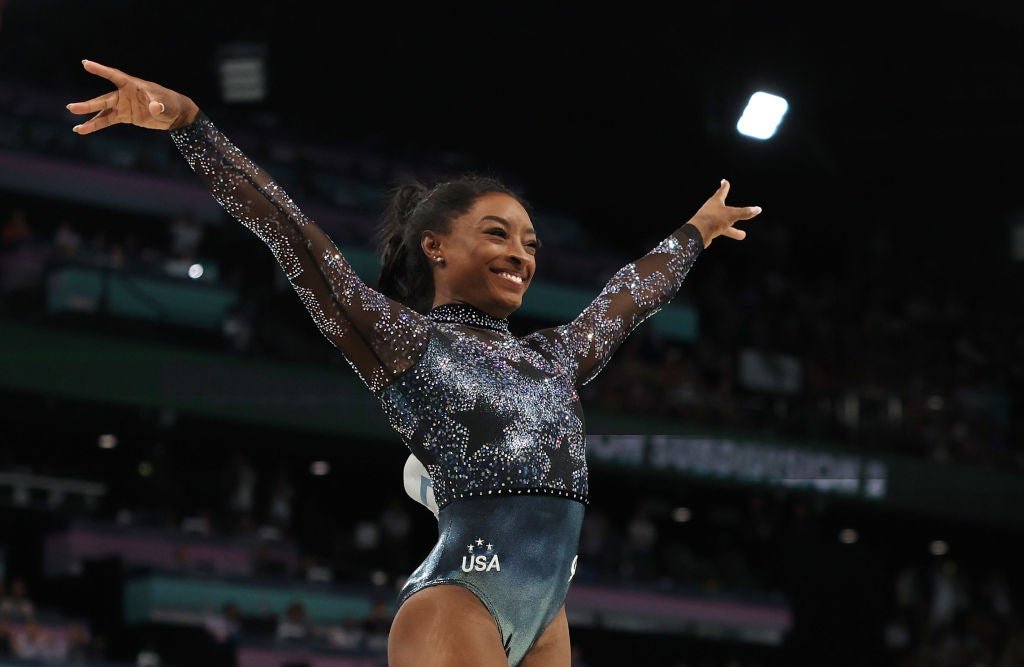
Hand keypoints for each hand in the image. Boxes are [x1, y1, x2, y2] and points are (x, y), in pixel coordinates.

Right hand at [66, 59, 199, 134]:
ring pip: (102, 111)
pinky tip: (82, 129)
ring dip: (89, 118)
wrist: (174, 114)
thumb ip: (159, 105)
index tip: (85, 63)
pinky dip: (96, 125)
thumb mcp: (166, 104)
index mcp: (133, 85)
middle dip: (89, 105)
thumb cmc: (171, 103)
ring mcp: (123, 105)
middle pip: (104, 99)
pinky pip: (107, 120)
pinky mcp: (125, 116)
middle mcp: (124, 94)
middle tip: (71, 108)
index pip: (114, 75)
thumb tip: (155, 108)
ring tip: (76, 128)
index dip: (101, 70)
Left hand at [685, 179, 761, 248]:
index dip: (724, 186)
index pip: (721, 191)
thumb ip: (744, 212)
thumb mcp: (732, 215)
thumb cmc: (713, 220)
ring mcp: (709, 220)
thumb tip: (758, 209)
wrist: (697, 234)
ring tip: (742, 234)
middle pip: (721, 205)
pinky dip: (727, 232)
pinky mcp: (707, 230)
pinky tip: (733, 237)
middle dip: (727, 204)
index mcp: (715, 202)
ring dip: (732, 228)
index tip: (724, 181)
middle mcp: (711, 209)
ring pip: (723, 222)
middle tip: (726, 198)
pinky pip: (720, 230)